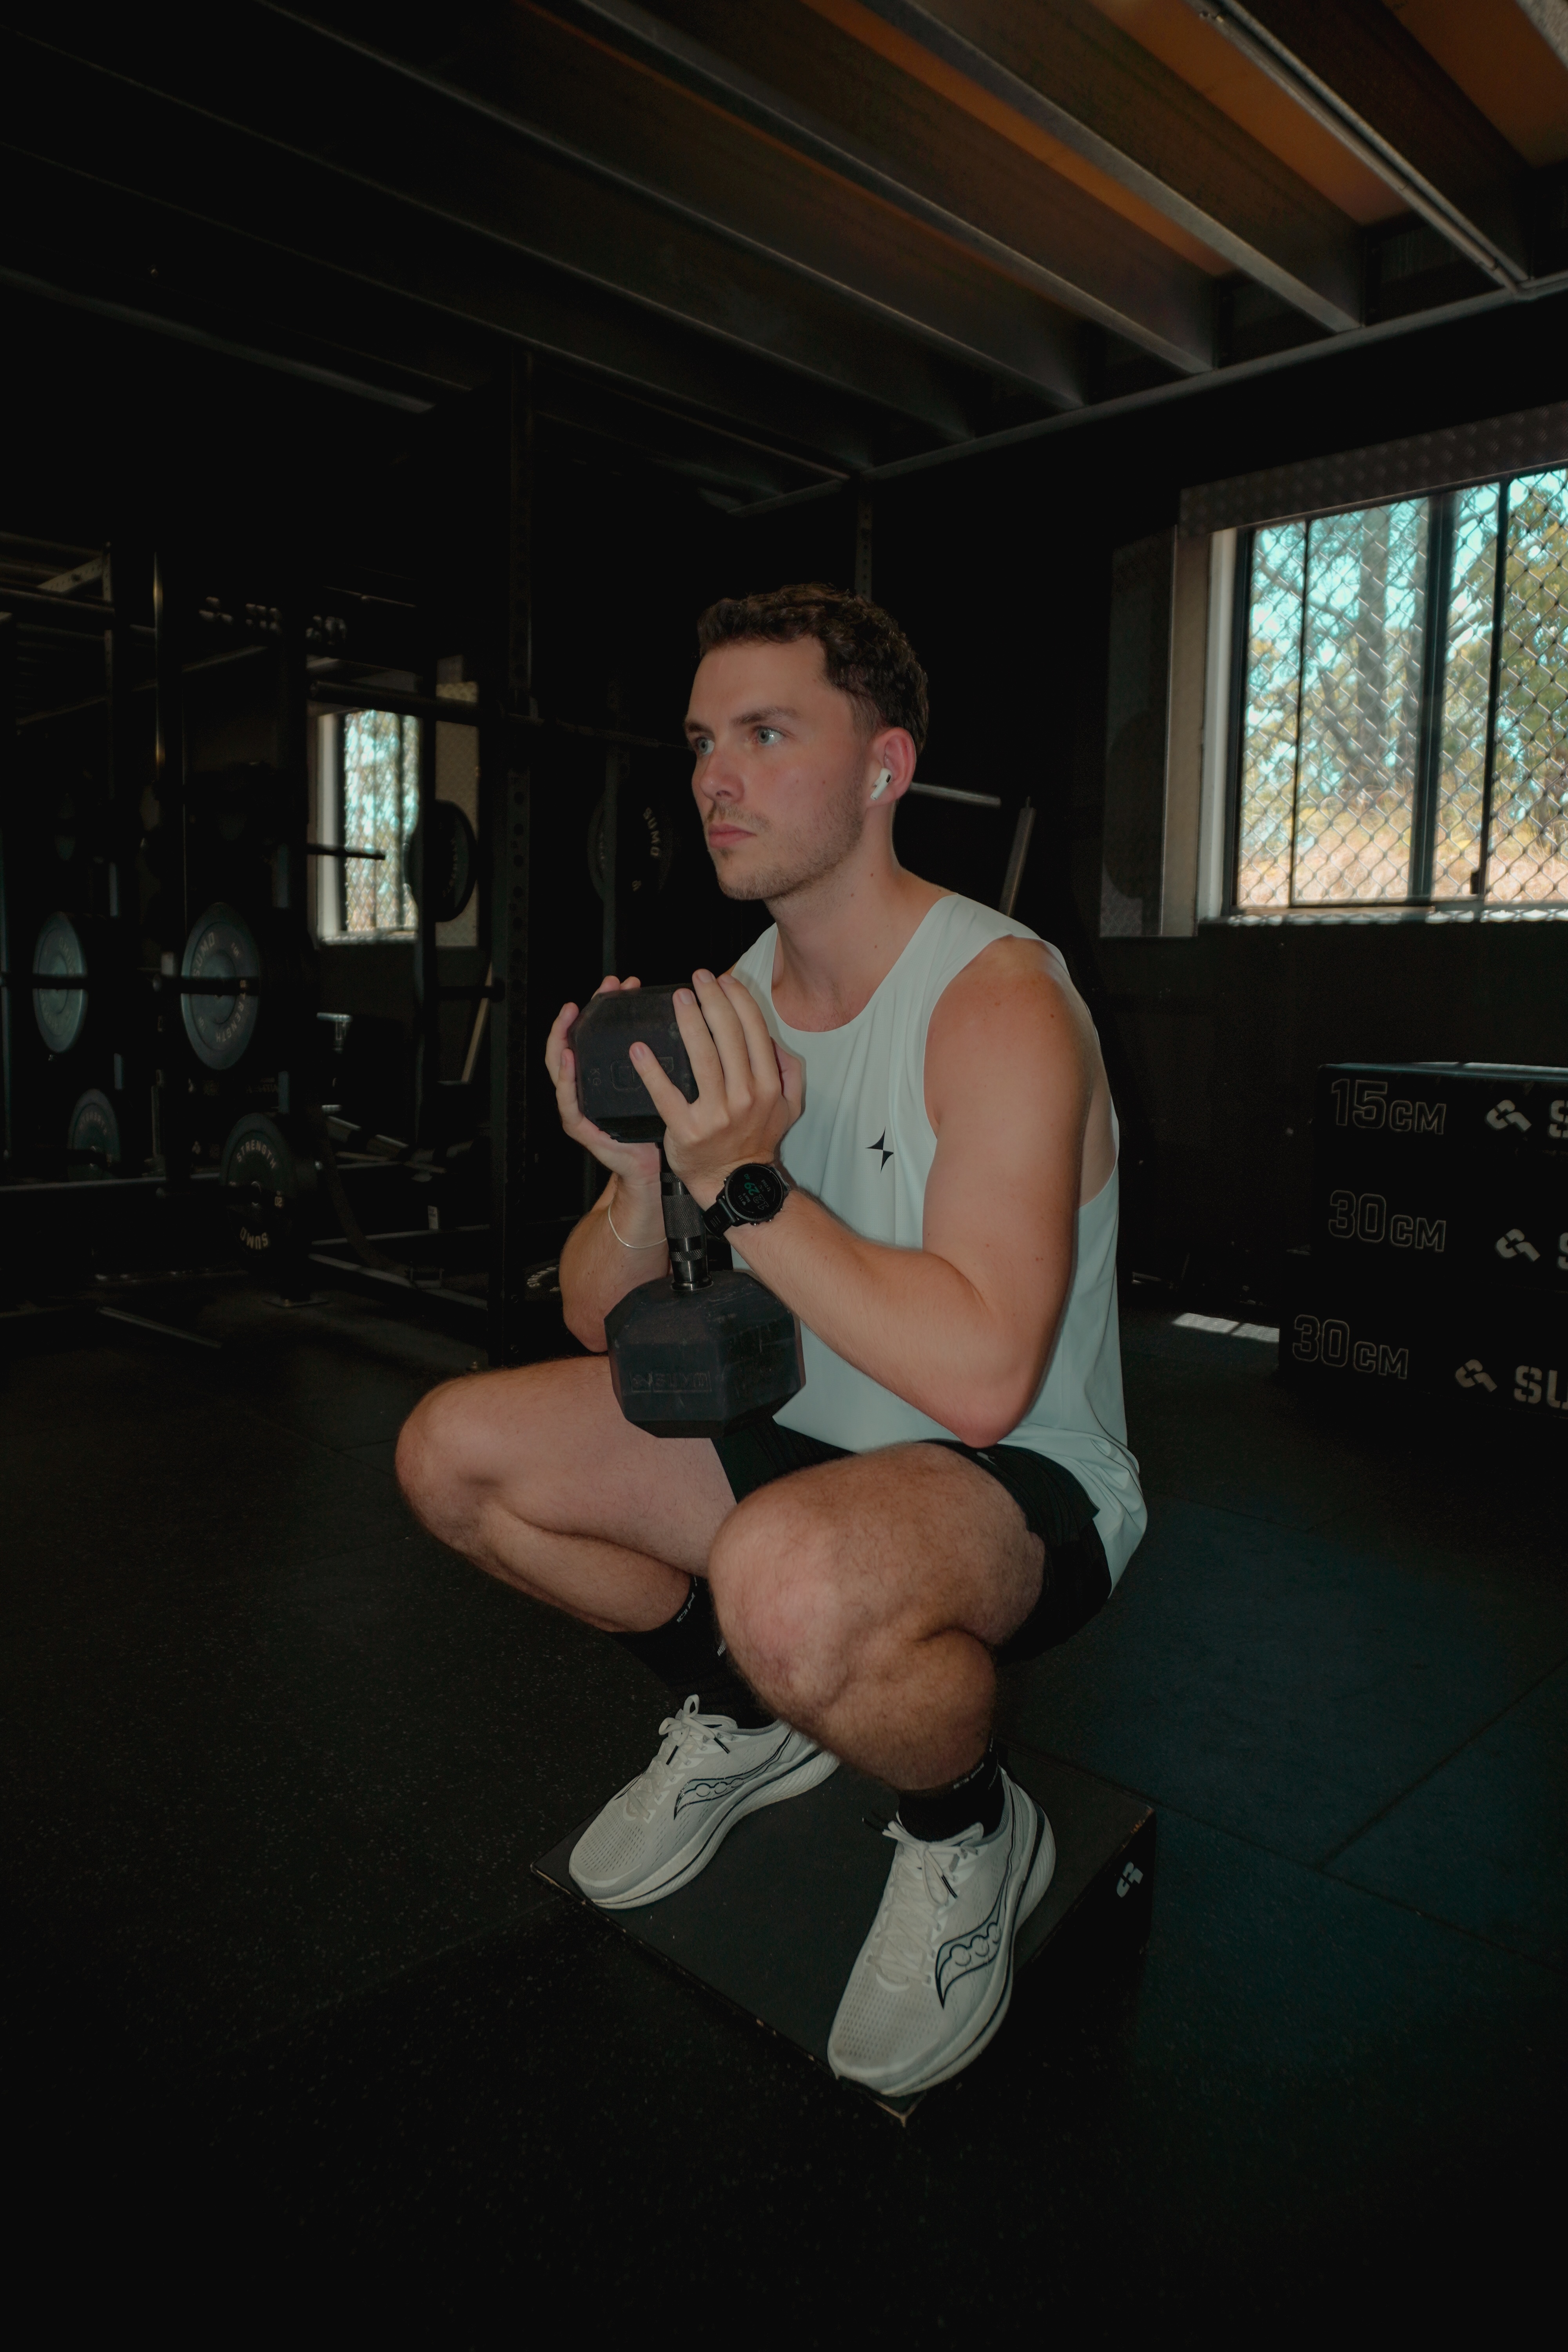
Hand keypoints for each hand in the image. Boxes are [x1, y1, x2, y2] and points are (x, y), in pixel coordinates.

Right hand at [545, 976, 662, 1193]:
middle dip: (586, 1009)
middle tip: (601, 988)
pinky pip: (567, 1099)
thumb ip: (664, 1059)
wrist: (650, 1169)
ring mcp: (580, 1103)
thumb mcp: (662, 1086)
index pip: (599, 1032)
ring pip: (560, 1064)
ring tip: (570, 1014)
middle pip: (577, 1039)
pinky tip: (568, 1059)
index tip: (623, 984)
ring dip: (564, 1036)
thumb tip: (689, 1021)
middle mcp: (588, 1084)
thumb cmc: (656, 1126)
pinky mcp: (580, 1125)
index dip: (608, 1005)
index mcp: (606, 1073)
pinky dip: (565, 1078)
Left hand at [631, 969, 802, 1208]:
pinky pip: (666, 1094)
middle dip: (713, 999)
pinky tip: (638, 1048)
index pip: (754, 1030)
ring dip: (687, 1022)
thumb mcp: (789, 1106)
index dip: (738, 999)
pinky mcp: (687, 1129)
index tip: (723, 979)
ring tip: (677, 998)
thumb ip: (788, 1070)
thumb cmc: (758, 1139)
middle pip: (728, 1035)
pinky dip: (651, 1070)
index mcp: (768, 1085)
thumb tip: (774, 1038)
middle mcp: (744, 1096)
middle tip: (697, 978)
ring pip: (701, 1057)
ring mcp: (716, 1114)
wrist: (736, 1182)